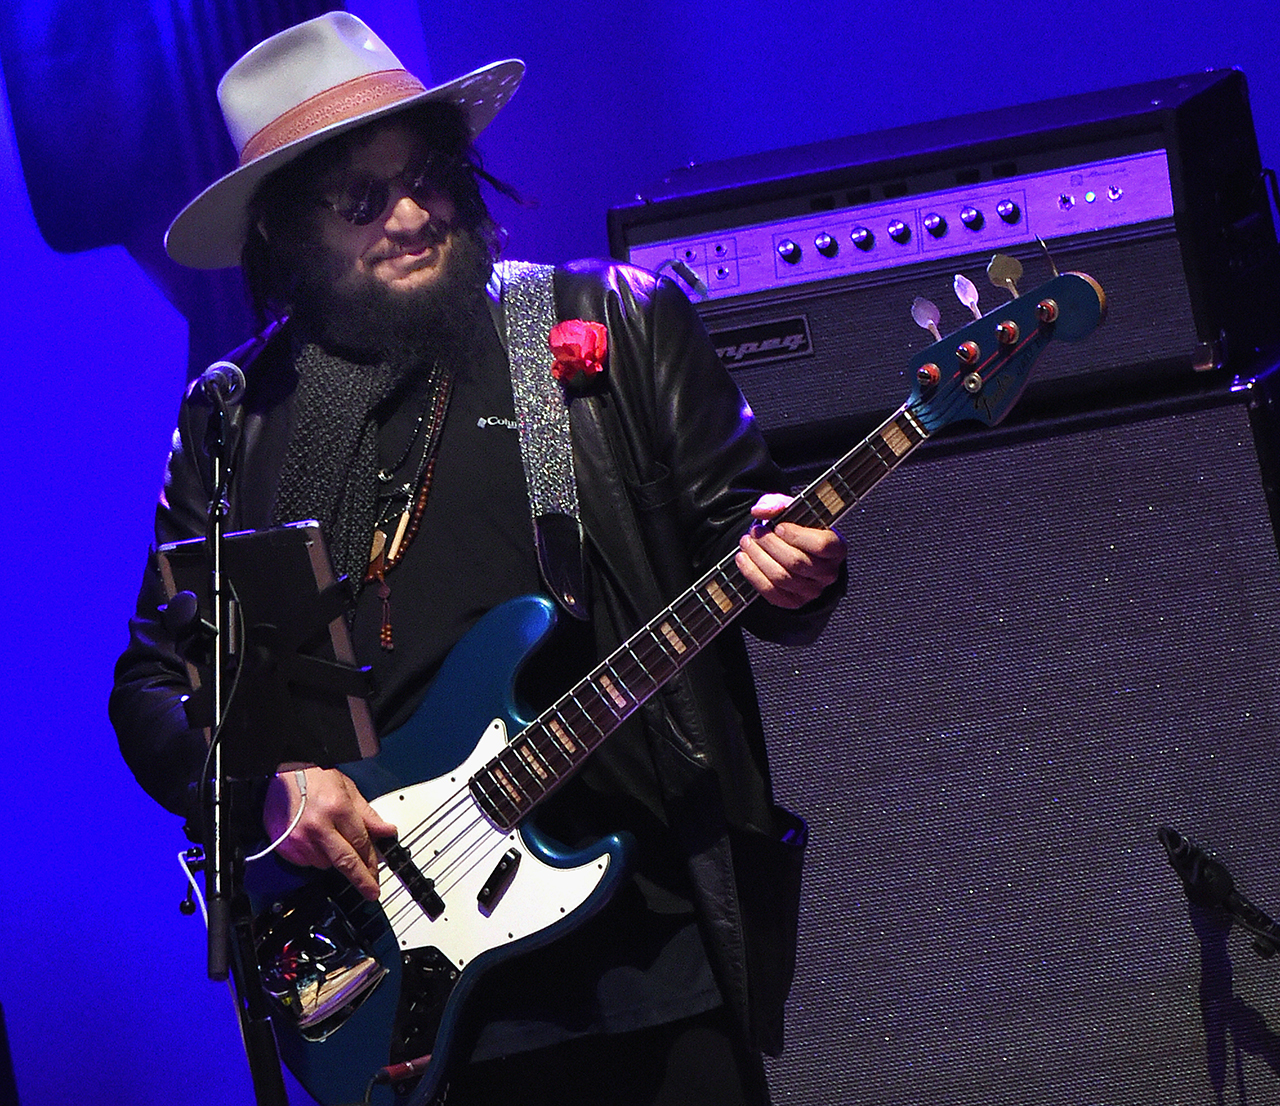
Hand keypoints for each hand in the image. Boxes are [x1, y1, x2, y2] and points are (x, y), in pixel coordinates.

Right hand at [263, 767, 396, 900]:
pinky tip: (315, 841)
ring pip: (326, 864)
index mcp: (337, 809)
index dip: (372, 860)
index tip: (377, 874)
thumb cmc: (314, 776)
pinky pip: (307, 863)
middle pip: (345, 861)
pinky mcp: (285, 848)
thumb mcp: (348, 789)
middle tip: (371, 891)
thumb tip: (387, 831)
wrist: (282, 772)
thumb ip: (368, 815)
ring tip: (332, 840)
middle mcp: (318, 827)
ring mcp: (300, 839)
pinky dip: (315, 857)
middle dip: (361, 879)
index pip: (361, 843)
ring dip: (334, 860)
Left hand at [735, 493, 845, 608]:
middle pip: (796, 562)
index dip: (797, 536)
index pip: (821, 545)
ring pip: (782, 577)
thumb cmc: (797, 528)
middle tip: (755, 531)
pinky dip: (752, 574)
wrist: (794, 550)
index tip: (779, 526)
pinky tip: (743, 559)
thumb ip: (777, 503)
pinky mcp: (794, 601)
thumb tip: (761, 511)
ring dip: (758, 558)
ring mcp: (812, 590)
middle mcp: (828, 573)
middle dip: (770, 545)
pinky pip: (771, 592)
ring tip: (746, 543)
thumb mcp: (791, 509)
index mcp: (837, 548)